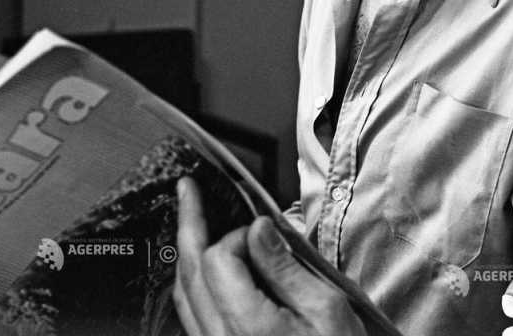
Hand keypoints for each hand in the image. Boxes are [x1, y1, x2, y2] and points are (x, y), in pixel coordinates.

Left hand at [174, 176, 367, 335]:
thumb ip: (285, 266)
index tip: (263, 231)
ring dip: (186, 255)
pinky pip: (193, 320)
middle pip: (189, 274)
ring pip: (184, 298)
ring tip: (190, 221)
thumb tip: (257, 228)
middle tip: (187, 190)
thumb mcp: (327, 309)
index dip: (237, 234)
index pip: (217, 259)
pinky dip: (193, 286)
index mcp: (247, 327)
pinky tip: (203, 269)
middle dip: (188, 225)